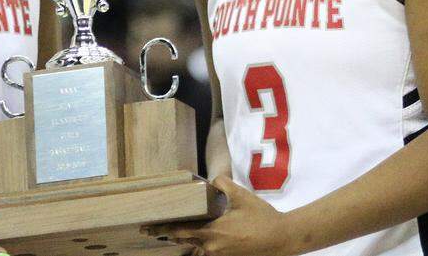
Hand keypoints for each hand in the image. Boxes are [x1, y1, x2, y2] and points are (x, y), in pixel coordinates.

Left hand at [145, 176, 295, 255]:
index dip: (163, 228)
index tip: (147, 227)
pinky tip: (195, 239)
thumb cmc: (261, 217)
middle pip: (183, 241)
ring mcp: (219, 255)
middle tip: (151, 230)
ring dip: (183, 240)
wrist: (280, 238)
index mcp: (213, 232)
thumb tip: (211, 179)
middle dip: (168, 234)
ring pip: (194, 248)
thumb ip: (223, 184)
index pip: (180, 230)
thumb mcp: (241, 195)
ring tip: (171, 233)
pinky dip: (197, 245)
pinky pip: (205, 252)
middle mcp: (212, 247)